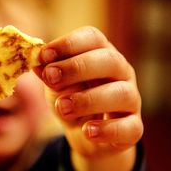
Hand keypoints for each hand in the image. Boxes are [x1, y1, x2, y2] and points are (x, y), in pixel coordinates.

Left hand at [35, 26, 142, 157]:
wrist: (84, 133)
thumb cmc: (70, 98)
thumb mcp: (55, 84)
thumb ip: (48, 73)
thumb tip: (37, 62)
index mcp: (101, 53)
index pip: (92, 38)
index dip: (68, 43)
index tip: (44, 55)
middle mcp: (121, 72)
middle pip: (109, 60)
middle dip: (77, 67)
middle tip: (50, 78)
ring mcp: (131, 99)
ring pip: (120, 93)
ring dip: (88, 100)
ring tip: (62, 107)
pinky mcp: (133, 127)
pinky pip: (129, 127)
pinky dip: (107, 129)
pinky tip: (87, 131)